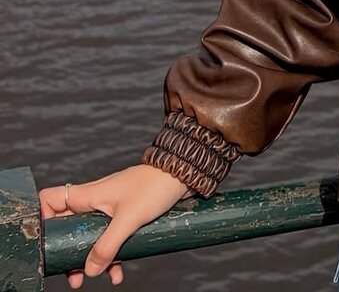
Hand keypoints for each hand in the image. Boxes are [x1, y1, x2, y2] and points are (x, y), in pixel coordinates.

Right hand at [39, 164, 192, 286]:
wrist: (182, 176)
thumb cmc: (154, 187)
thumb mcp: (128, 219)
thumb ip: (108, 245)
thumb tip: (89, 270)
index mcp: (88, 195)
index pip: (51, 199)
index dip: (41, 218)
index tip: (46, 243)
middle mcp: (94, 201)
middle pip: (67, 227)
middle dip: (67, 252)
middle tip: (72, 274)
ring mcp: (109, 208)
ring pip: (89, 236)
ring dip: (89, 258)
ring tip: (92, 278)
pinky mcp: (124, 214)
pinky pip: (109, 238)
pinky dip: (110, 255)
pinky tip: (118, 272)